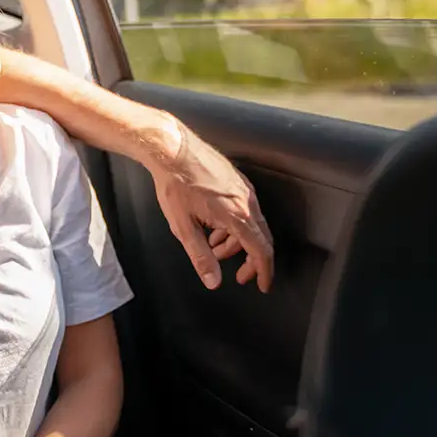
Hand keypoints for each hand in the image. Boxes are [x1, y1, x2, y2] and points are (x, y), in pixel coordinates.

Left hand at [148, 117, 273, 291]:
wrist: (172, 150)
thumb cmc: (175, 185)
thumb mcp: (184, 228)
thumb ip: (200, 257)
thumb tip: (213, 281)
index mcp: (237, 216)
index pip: (261, 251)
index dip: (264, 272)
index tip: (263, 285)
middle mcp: (247, 202)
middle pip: (260, 238)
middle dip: (251, 260)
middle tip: (239, 276)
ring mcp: (243, 189)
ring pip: (250, 223)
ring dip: (237, 242)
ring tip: (215, 250)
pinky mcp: (236, 180)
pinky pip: (244, 209)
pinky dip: (234, 225)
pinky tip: (214, 229)